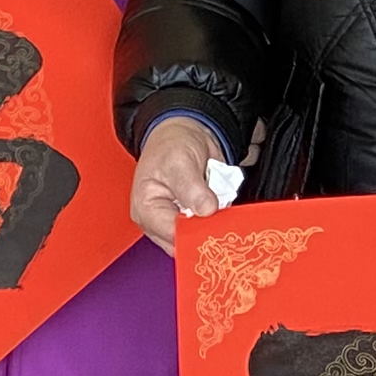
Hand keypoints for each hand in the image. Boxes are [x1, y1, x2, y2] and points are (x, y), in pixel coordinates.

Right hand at [129, 115, 227, 254]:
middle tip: (225, 218)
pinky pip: (212, 228)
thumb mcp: (178, 162)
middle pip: (186, 242)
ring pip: (201, 238)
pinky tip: (228, 211)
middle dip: (206, 232)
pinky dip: (222, 221)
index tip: (215, 223)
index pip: (171, 235)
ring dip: (217, 226)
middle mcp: (161, 222)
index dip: (194, 232)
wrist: (186, 133)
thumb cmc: (172, 145)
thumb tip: (206, 210)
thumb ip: (191, 188)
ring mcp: (181, 222)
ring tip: (225, 209)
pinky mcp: (197, 219)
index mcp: (147, 211)